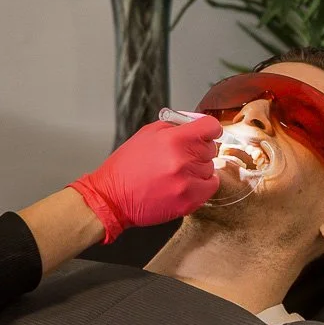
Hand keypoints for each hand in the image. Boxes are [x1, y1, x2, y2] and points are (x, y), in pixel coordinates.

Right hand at [70, 116, 220, 242]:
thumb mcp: (146, 134)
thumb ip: (175, 126)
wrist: (112, 198)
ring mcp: (186, 182)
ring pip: (210, 168)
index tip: (208, 132)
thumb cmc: (126, 166)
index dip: (210, 128)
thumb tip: (195, 124)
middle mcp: (182, 159)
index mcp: (172, 139)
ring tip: (176, 173)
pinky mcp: (188, 200)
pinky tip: (186, 183)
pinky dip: (202, 184)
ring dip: (198, 168)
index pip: (210, 126)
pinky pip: (211, 186)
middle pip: (211, 148)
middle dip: (198, 149)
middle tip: (181, 156)